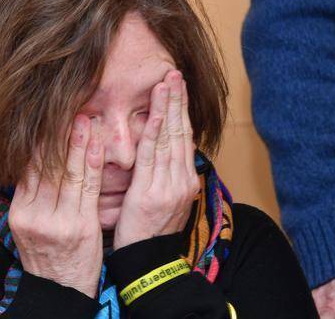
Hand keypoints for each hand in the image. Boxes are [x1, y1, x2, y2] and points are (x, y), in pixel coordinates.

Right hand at [8, 115, 103, 297]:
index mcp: (20, 211)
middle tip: (65, 107)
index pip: (27, 168)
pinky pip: (87, 188)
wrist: (61, 291)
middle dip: (56, 135)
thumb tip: (35, 161)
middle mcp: (34, 215)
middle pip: (45, 166)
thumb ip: (32, 195)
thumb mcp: (30, 225)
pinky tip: (96, 144)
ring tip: (83, 117)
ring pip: (66, 173)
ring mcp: (57, 221)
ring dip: (76, 142)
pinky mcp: (80, 227)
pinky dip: (91, 163)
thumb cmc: (49, 254)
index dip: (37, 140)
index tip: (46, 116)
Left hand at [113, 70, 199, 249]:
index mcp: (184, 180)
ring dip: (169, 108)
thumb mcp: (164, 201)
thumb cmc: (150, 232)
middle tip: (175, 72)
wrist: (149, 262)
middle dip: (178, 101)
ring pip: (170, 139)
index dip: (180, 110)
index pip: (184, 137)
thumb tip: (165, 155)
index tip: (178, 87)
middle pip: (181, 132)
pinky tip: (157, 112)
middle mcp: (181, 179)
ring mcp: (169, 185)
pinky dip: (156, 132)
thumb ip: (165, 176)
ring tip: (168, 82)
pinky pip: (154, 156)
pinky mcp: (152, 192)